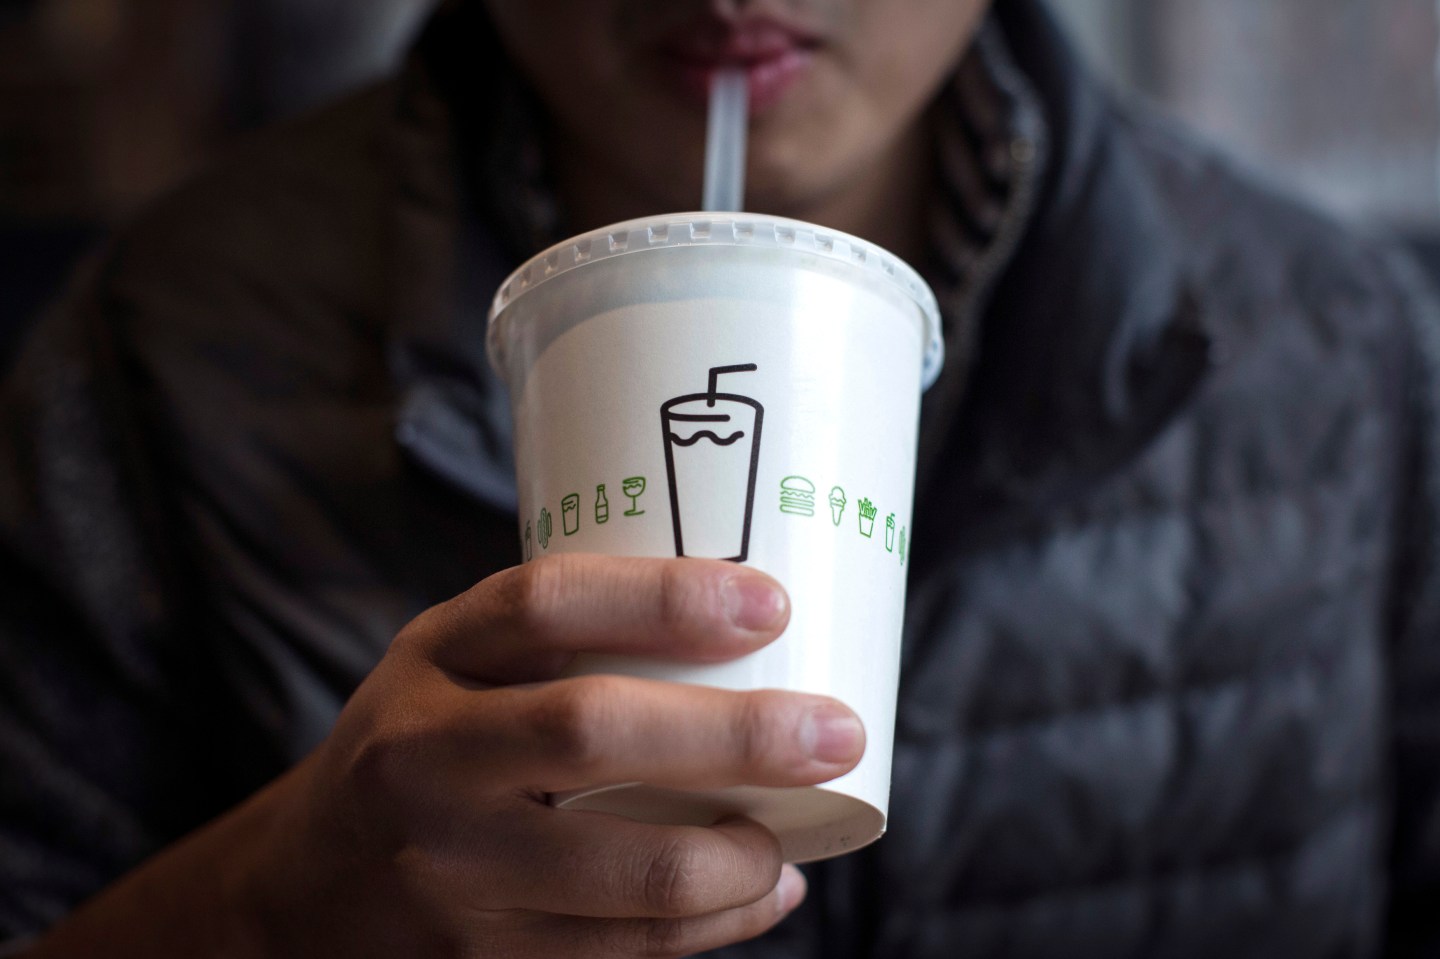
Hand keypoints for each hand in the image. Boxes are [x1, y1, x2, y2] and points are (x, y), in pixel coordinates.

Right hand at [247, 554, 865, 957]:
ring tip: (796, 831)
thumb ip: (564, 641)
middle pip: (592, 731)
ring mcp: (448, 872)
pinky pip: (623, 952)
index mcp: (429, 660)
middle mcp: (425, 758)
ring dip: (739, 857)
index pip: (543, 604)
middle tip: (835, 731)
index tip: (771, 600)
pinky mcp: (478, 958)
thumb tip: (755, 632)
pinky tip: (762, 891)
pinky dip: (714, 926)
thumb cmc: (421, 742)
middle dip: (738, 733)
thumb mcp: (454, 663)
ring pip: (624, 872)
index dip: (665, 597)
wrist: (303, 885)